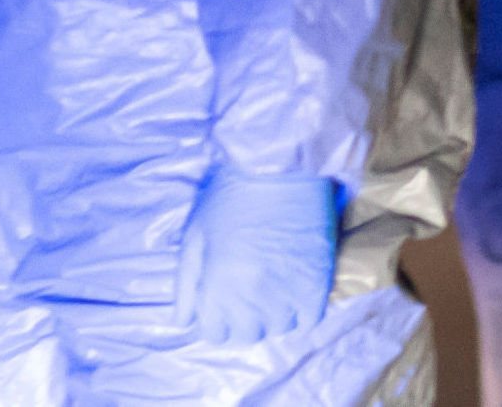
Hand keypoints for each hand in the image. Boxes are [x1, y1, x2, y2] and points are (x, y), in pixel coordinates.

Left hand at [172, 172, 338, 344]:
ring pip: (277, 329)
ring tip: (271, 286)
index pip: (213, 334)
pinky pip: (308, 321)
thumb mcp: (195, 234)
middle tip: (246, 290)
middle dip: (242, 318)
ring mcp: (287, 296)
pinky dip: (300, 311)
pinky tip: (293, 288)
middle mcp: (251, 301)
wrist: (280, 164)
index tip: (221, 301)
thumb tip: (184, 320)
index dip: (215, 318)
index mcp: (216, 288)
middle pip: (246, 335)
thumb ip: (186, 283)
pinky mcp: (317, 285)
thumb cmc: (231, 194)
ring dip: (272, 314)